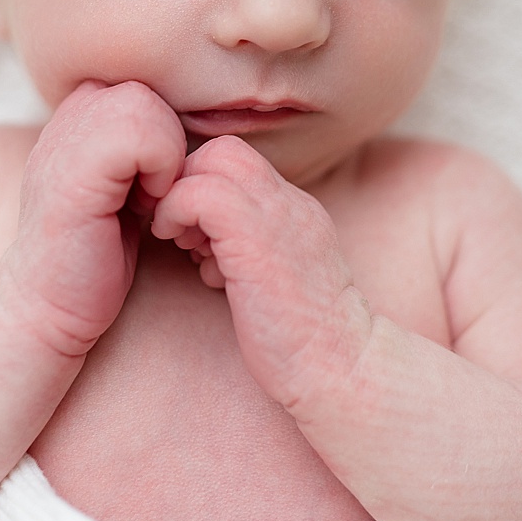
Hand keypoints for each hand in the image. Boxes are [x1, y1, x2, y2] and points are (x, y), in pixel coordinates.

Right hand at [1, 81, 186, 354]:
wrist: (47, 304)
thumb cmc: (96, 250)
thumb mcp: (125, 182)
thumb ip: (144, 140)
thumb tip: (203, 116)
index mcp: (82, 108)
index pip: (151, 86)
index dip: (164, 134)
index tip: (150, 183)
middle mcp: (68, 111)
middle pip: (150, 91)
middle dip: (167, 144)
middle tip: (151, 195)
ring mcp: (65, 135)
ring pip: (146, 105)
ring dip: (165, 160)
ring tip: (147, 202)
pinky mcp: (74, 169)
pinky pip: (144, 138)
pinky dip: (160, 174)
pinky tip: (144, 210)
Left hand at [149, 136, 371, 408]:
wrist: (343, 371)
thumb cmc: (300, 342)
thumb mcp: (272, 279)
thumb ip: (247, 249)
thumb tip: (200, 238)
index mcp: (294, 210)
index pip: (238, 162)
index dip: (203, 188)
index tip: (194, 233)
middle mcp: (290, 203)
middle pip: (223, 149)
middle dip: (188, 187)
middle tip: (185, 234)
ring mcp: (278, 218)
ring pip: (211, 160)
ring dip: (182, 202)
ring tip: (189, 248)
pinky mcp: (257, 243)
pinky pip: (199, 195)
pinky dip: (178, 217)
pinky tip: (193, 258)